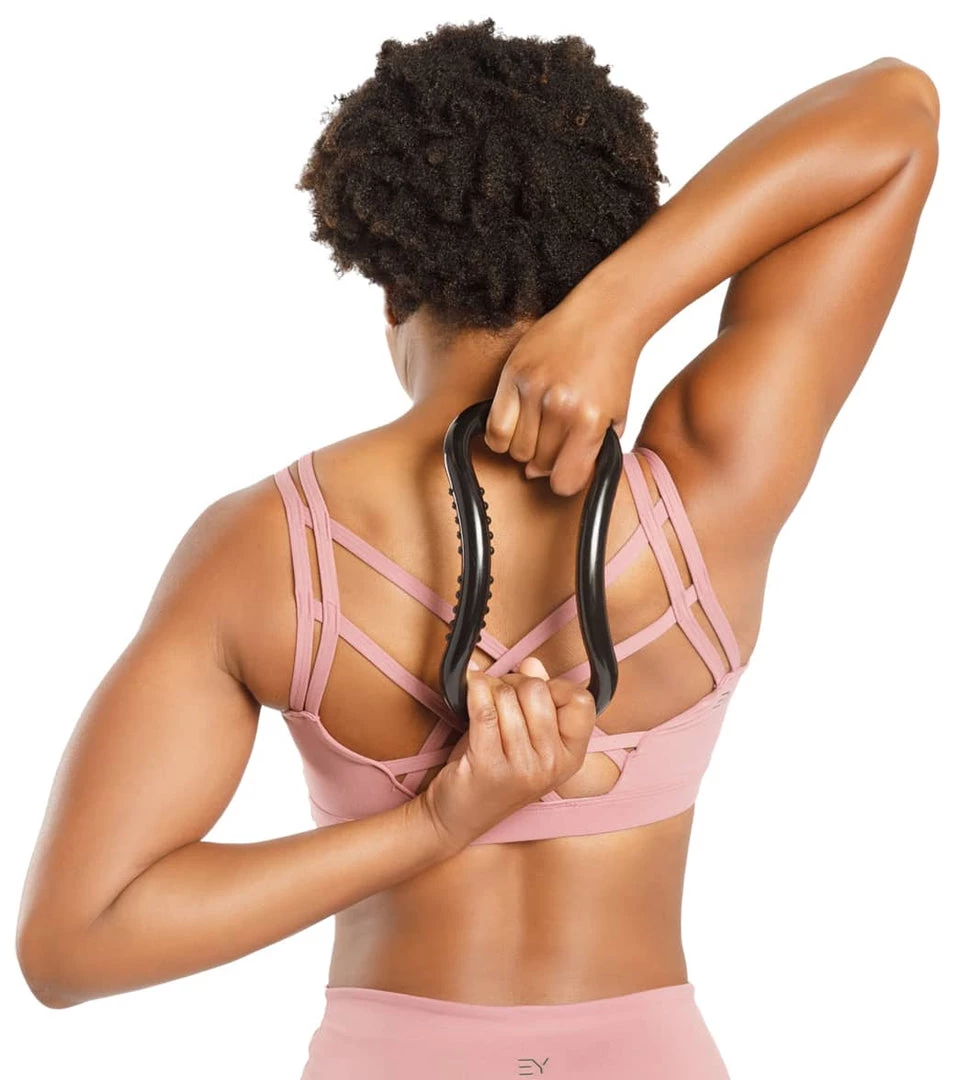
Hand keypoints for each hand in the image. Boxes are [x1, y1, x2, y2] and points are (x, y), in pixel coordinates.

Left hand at [420, 656, 595, 851]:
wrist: (458, 816)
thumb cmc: (494, 771)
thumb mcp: (528, 739)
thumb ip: (538, 700)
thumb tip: (533, 664)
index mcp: (571, 756)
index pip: (581, 700)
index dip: (556, 686)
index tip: (537, 690)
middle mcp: (552, 764)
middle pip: (537, 691)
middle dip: (514, 683)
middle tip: (502, 697)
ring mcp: (522, 768)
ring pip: (506, 697)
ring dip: (490, 690)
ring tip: (484, 706)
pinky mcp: (489, 766)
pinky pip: (484, 709)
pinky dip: (475, 689)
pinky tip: (470, 685)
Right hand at [484, 290, 640, 494]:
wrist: (604, 317)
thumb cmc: (612, 369)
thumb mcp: (616, 418)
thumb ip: (589, 454)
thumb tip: (542, 477)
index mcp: (589, 421)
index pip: (565, 481)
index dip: (566, 480)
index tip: (567, 470)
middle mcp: (559, 406)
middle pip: (539, 465)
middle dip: (548, 458)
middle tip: (558, 438)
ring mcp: (533, 389)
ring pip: (515, 450)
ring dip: (527, 446)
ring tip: (541, 428)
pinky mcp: (512, 374)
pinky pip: (495, 429)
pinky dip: (501, 437)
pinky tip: (516, 426)